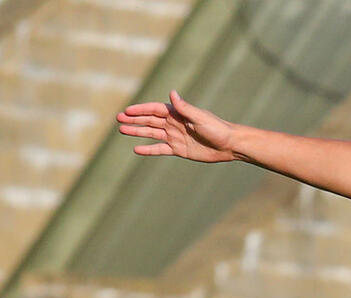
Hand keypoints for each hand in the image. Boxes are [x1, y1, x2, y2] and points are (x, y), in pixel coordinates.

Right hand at [117, 90, 235, 161]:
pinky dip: (149, 149)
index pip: (155, 109)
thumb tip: (172, 93)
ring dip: (137, 132)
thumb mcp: (200, 117)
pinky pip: (160, 149)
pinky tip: (136, 149)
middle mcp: (175, 123)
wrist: (229, 145)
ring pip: (152, 133)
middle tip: (118, 119)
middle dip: (134, 119)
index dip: (141, 110)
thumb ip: (184, 108)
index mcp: (178, 113)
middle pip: (150, 120)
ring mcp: (175, 136)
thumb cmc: (217, 128)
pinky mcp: (179, 149)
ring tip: (122, 130)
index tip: (127, 111)